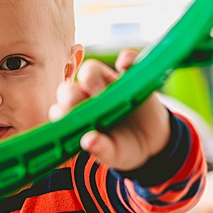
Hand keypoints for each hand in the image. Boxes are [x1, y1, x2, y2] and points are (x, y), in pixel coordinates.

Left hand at [50, 49, 171, 169]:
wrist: (152, 141)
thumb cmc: (124, 147)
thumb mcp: (115, 154)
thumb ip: (102, 150)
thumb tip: (89, 141)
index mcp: (78, 117)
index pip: (60, 110)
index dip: (61, 113)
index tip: (67, 120)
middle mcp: (87, 97)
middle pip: (69, 88)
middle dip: (70, 96)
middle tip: (81, 104)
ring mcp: (108, 84)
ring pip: (90, 70)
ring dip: (90, 76)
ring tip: (100, 89)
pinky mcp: (131, 76)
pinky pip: (128, 60)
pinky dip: (127, 58)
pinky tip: (125, 64)